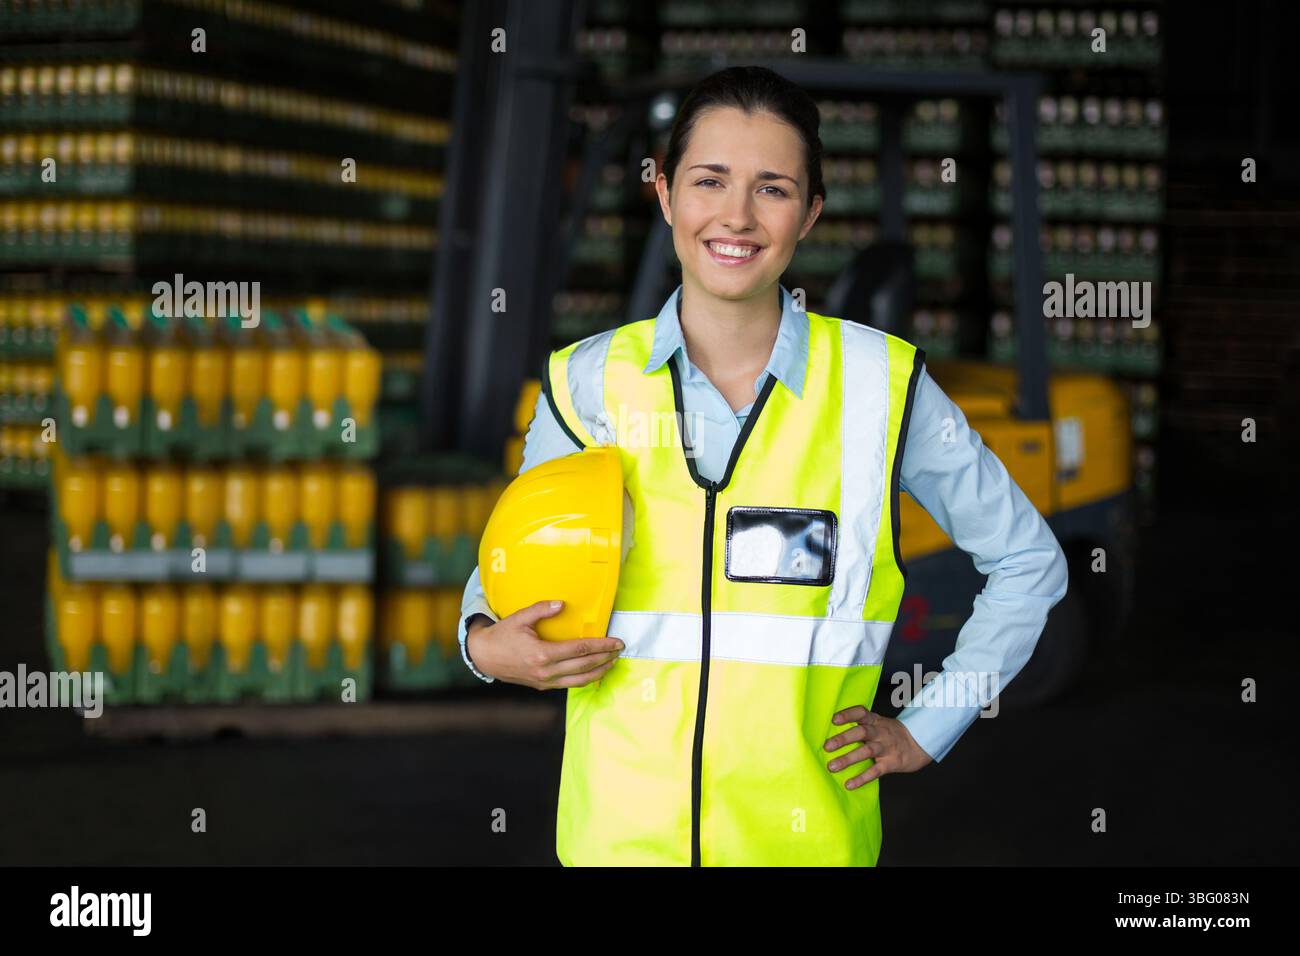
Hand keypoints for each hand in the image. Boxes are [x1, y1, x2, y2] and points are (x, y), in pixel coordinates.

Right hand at [465, 600, 624, 690]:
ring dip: (599, 671)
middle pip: (584, 666)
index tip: (616, 641)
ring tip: (612, 662)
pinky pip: (570, 684)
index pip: (580, 650)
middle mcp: (546, 671)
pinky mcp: (543, 686)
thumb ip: (541, 609)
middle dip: (605, 658)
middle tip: (620, 650)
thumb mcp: (520, 618)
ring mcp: (545, 681)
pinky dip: (586, 679)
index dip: (601, 645)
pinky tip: (594, 672)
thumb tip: (562, 603)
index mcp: (542, 654)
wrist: (484, 657)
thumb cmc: (502, 636)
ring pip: (580, 680)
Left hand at [823, 706, 932, 788]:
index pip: (862, 713)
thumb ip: (862, 726)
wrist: (919, 744)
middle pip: (862, 732)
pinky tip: (849, 784)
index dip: (848, 715)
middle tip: (827, 746)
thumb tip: (833, 734)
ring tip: (832, 766)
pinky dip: (862, 778)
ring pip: (867, 751)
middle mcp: (880, 732)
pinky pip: (875, 771)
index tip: (834, 719)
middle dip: (843, 739)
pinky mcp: (891, 763)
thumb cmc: (892, 734)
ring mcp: (886, 748)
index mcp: (876, 721)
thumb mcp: (880, 724)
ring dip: (848, 759)